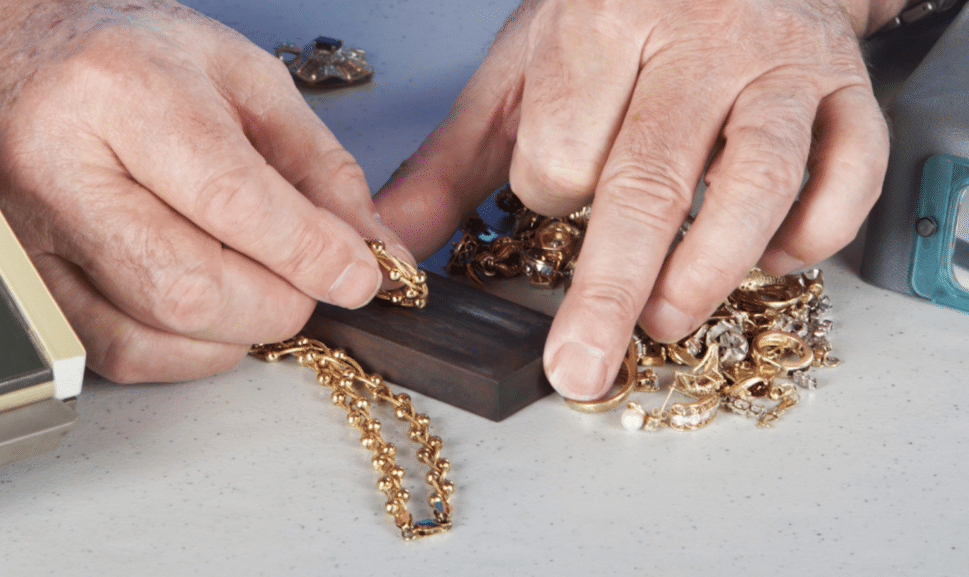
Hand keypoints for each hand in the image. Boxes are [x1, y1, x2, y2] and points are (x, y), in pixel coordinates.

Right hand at [0, 0, 411, 381]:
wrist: (13, 57)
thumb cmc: (131, 57)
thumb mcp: (244, 76)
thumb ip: (318, 163)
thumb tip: (372, 248)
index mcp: (122, 90)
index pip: (230, 198)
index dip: (308, 253)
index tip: (359, 276)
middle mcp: (59, 165)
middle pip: (189, 287)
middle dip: (279, 303)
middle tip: (310, 280)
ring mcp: (29, 233)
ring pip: (153, 334)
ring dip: (238, 331)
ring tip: (258, 282)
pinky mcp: (29, 284)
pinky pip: (120, 353)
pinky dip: (190, 350)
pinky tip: (212, 307)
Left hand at [375, 0, 902, 399]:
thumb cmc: (618, 21)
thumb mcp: (519, 77)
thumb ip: (453, 164)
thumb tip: (389, 241)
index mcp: (599, 25)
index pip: (563, 150)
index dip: (549, 195)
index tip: (554, 199)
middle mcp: (695, 37)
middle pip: (649, 180)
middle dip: (609, 290)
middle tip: (581, 368)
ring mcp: (778, 64)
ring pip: (757, 179)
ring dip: (712, 269)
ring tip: (670, 320)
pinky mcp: (843, 89)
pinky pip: (849, 171)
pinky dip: (816, 232)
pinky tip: (774, 260)